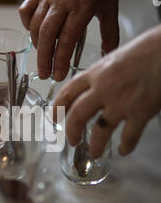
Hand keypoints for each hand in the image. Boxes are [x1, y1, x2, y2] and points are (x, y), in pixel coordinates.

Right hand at [19, 0, 118, 80]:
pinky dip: (26, 24)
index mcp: (82, 5)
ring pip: (35, 25)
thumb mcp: (110, 5)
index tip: (58, 75)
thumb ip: (110, 33)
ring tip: (43, 59)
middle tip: (45, 75)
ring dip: (36, 45)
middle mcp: (62, 0)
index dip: (60, 59)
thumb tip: (109, 55)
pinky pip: (26, 11)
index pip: (66, 38)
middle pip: (46, 35)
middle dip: (44, 58)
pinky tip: (33, 33)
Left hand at [53, 26, 160, 156]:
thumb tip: (97, 87)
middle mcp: (104, 88)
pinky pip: (128, 136)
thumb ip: (104, 74)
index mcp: (97, 72)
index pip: (68, 92)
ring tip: (94, 153)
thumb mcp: (117, 57)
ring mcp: (121, 102)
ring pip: (99, 131)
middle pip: (77, 115)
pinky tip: (124, 150)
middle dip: (71, 131)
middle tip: (72, 141)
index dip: (58, 107)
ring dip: (95, 145)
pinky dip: (126, 146)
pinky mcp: (140, 112)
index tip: (55, 117)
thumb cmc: (148, 49)